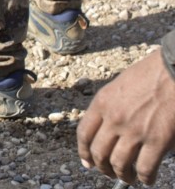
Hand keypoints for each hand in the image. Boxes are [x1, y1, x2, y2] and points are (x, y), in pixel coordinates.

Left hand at [77, 50, 174, 185]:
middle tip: (108, 173)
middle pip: (99, 152)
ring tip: (129, 178)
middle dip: (102, 167)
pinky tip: (147, 179)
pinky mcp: (158, 140)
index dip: (84, 152)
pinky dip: (145, 178)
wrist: (174, 70)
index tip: (87, 163)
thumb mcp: (118, 87)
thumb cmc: (149, 75)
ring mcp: (135, 130)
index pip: (84, 134)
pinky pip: (146, 168)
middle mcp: (114, 118)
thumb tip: (107, 130)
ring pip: (119, 163)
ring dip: (123, 175)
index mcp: (102, 103)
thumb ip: (109, 107)